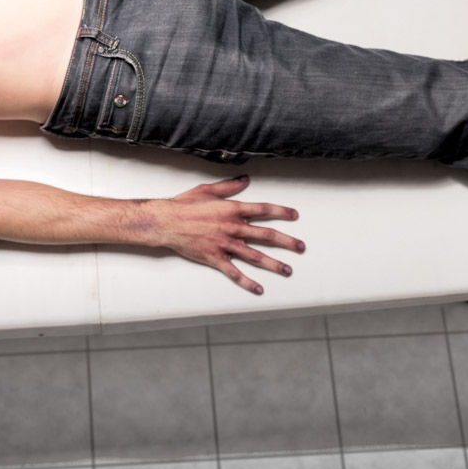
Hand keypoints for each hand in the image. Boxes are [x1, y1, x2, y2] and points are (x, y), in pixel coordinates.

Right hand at [144, 175, 302, 294]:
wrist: (166, 222)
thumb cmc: (184, 205)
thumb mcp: (207, 190)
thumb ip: (228, 187)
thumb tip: (245, 180)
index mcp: (232, 209)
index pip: (263, 210)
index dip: (281, 212)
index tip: (294, 216)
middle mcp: (232, 227)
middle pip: (266, 235)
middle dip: (286, 242)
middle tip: (301, 247)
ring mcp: (225, 244)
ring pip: (255, 256)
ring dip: (273, 264)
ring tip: (288, 270)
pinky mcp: (215, 258)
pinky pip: (234, 272)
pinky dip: (247, 282)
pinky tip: (258, 289)